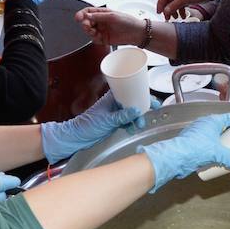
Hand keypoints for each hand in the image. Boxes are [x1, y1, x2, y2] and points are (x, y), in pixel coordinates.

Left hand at [41, 92, 158, 162]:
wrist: (77, 137)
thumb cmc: (86, 125)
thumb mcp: (107, 120)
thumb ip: (122, 116)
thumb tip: (137, 110)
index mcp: (111, 97)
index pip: (130, 91)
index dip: (143, 94)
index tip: (152, 100)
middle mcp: (114, 103)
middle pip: (134, 102)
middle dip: (143, 108)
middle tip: (149, 114)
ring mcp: (115, 113)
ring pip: (131, 113)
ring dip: (137, 118)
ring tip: (139, 125)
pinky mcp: (114, 122)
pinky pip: (127, 121)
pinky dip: (131, 124)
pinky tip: (132, 129)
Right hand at [76, 6, 146, 46]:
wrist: (137, 33)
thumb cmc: (128, 21)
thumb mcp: (113, 16)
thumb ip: (99, 16)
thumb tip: (87, 15)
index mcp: (103, 13)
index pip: (89, 12)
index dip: (82, 14)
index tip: (78, 17)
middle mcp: (101, 21)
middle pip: (87, 22)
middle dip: (85, 24)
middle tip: (86, 25)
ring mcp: (102, 30)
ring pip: (89, 31)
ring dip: (89, 31)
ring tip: (93, 31)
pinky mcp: (104, 39)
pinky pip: (95, 39)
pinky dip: (95, 39)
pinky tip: (99, 38)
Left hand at [140, 113, 229, 191]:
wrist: (174, 158)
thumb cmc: (194, 149)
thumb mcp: (219, 154)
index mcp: (212, 121)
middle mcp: (205, 125)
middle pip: (224, 128)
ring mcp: (198, 134)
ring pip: (215, 137)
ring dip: (224, 144)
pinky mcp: (193, 144)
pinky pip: (208, 145)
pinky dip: (215, 150)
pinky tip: (219, 158)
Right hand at [158, 0, 218, 18]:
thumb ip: (174, 5)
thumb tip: (165, 11)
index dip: (160, 4)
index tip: (160, 12)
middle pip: (168, 0)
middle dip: (167, 9)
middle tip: (168, 17)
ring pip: (174, 3)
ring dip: (174, 11)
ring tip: (176, 18)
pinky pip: (180, 4)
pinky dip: (180, 10)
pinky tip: (183, 16)